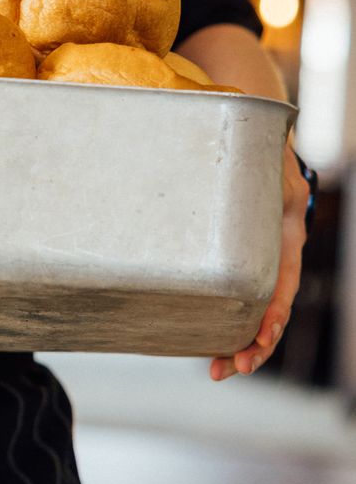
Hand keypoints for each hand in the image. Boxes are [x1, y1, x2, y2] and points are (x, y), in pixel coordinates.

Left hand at [209, 141, 308, 380]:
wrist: (254, 115)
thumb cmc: (252, 131)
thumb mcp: (255, 148)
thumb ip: (243, 164)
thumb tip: (198, 154)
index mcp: (285, 226)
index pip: (282, 283)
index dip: (271, 315)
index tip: (256, 340)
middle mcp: (278, 243)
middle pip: (273, 305)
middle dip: (254, 342)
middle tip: (226, 368)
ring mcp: (263, 247)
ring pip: (260, 304)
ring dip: (243, 337)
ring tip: (219, 366)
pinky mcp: (244, 245)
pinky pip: (245, 287)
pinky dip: (233, 312)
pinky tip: (212, 330)